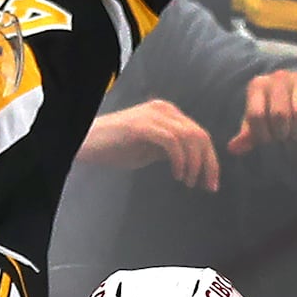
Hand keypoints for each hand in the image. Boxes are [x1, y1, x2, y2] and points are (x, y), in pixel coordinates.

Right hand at [78, 99, 219, 190]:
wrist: (86, 142)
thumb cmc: (114, 147)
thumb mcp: (149, 148)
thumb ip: (171, 150)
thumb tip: (193, 163)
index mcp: (167, 113)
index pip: (199, 134)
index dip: (210, 160)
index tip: (210, 183)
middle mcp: (164, 110)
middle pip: (200, 135)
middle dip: (208, 164)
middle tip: (208, 186)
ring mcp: (153, 116)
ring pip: (190, 138)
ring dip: (194, 164)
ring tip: (188, 182)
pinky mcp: (143, 126)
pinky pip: (172, 143)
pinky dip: (179, 161)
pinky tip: (177, 175)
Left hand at [226, 69, 296, 153]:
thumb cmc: (271, 113)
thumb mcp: (257, 124)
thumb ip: (246, 137)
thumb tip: (233, 149)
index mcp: (257, 85)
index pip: (256, 115)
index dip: (263, 134)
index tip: (267, 139)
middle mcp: (277, 77)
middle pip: (279, 115)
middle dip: (282, 133)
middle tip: (283, 136)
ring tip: (295, 131)